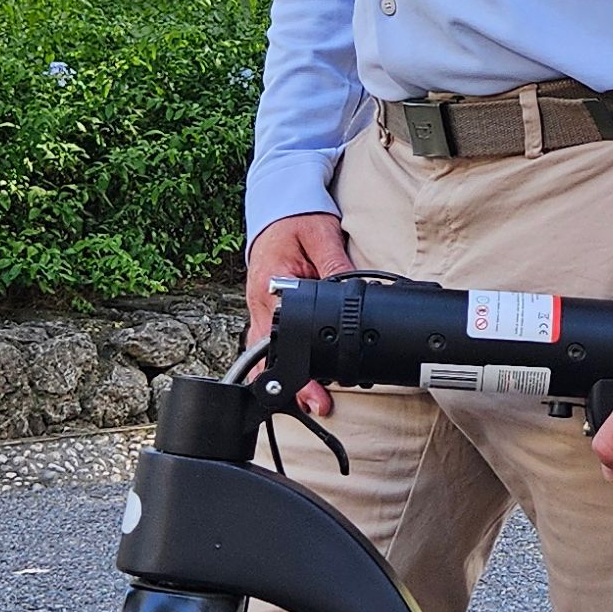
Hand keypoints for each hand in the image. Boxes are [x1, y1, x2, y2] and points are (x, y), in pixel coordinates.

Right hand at [245, 208, 351, 414]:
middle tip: (318, 405)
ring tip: (308, 401)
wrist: (278, 205)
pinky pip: (269, 340)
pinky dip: (278, 360)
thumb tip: (352, 294)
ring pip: (266, 351)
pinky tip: (294, 378)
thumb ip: (336, 266)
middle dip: (293, 383)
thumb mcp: (322, 237)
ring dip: (284, 376)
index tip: (315, 387)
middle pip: (271, 353)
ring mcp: (259, 306)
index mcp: (271, 285)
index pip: (283, 335)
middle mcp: (260, 301)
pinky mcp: (265, 307)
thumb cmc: (297, 220)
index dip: (300, 366)